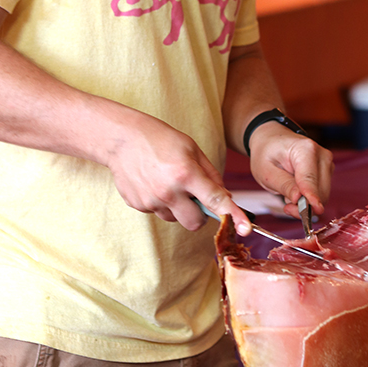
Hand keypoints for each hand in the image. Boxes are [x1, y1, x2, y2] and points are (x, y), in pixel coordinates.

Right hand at [104, 110, 251, 234]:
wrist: (121, 138)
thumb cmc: (160, 139)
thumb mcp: (191, 148)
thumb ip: (210, 174)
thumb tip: (224, 197)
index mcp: (185, 173)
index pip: (215, 200)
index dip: (233, 215)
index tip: (246, 228)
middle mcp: (168, 191)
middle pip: (195, 223)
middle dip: (200, 215)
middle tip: (195, 197)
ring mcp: (151, 201)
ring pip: (175, 218)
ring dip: (178, 208)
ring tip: (168, 183)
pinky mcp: (138, 205)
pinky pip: (158, 212)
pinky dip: (161, 203)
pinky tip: (154, 183)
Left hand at [247, 122, 333, 217]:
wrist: (272, 141)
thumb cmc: (267, 153)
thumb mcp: (266, 171)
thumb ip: (283, 184)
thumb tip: (298, 199)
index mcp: (305, 149)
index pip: (310, 179)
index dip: (310, 198)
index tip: (312, 211)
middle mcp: (322, 155)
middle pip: (320, 191)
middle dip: (304, 205)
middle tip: (286, 207)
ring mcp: (327, 163)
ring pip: (323, 195)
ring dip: (306, 203)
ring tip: (288, 195)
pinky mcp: (327, 171)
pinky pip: (321, 193)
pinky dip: (309, 198)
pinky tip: (296, 192)